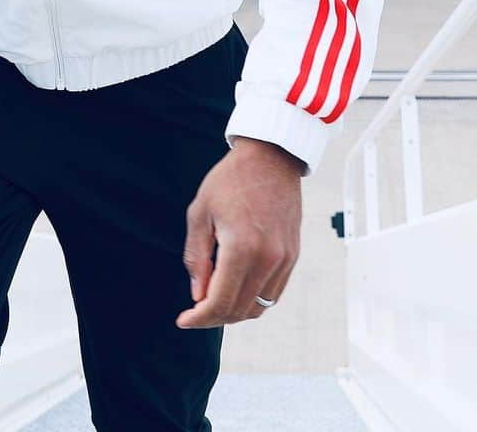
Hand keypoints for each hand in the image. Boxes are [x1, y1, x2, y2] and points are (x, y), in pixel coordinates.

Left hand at [176, 138, 303, 328]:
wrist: (271, 157)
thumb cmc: (232, 179)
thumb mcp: (200, 212)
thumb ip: (196, 257)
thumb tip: (198, 294)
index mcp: (241, 248)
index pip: (220, 302)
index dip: (199, 318)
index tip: (184, 319)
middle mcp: (268, 259)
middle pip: (240, 311)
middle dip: (213, 317)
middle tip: (195, 311)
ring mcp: (284, 259)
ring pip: (259, 307)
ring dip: (235, 311)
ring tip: (214, 299)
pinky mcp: (293, 255)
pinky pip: (273, 293)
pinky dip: (254, 299)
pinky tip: (236, 288)